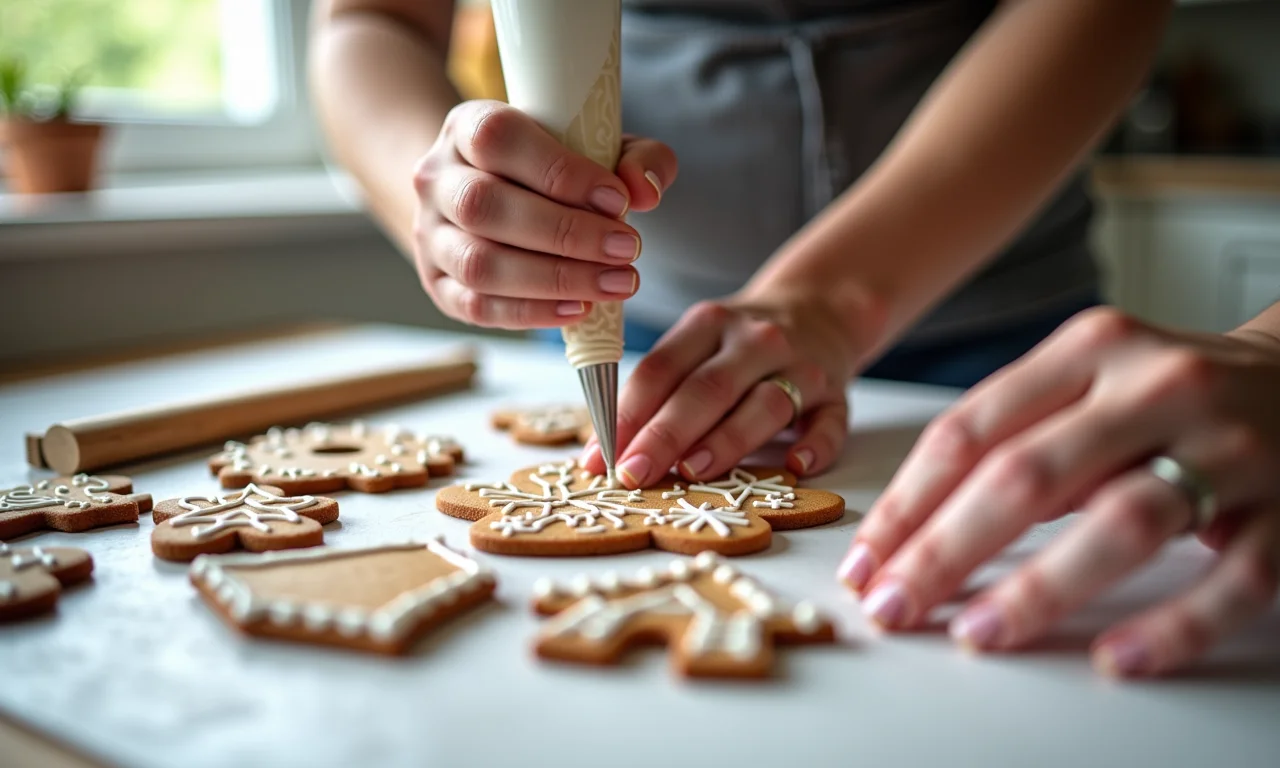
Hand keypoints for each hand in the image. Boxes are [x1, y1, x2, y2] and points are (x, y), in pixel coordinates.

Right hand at [412, 100, 675, 328]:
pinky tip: (580, 309)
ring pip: (479, 263)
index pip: (499, 139)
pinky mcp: (437, 283)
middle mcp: (437, 178)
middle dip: (565, 234)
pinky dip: (533, 312)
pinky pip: (477, 306)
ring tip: (615, 283)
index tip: (617, 199)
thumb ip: (635, 157)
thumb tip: (643, 191)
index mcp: (467, 127)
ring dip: (554, 279)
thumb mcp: (596, 144)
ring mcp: (431, 235)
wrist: (486, 190)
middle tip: (627, 249)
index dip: (559, 171)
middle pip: (484, 205)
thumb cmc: (549, 166)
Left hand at [582, 289, 861, 487]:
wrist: (821, 308)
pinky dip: (816, 445)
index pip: (660, 368)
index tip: (600, 458)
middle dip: (666, 433)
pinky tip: (795, 466)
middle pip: (707, 388)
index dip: (626, 414)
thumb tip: (606, 452)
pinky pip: (831, 422)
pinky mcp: (837, 395)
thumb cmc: (739, 344)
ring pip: (766, 403)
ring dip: (728, 439)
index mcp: (707, 325)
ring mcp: (801, 367)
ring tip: (693, 471)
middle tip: (634, 474)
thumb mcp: (696, 345)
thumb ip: (659, 391)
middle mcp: (755, 341)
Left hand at [838, 307, 1279, 677]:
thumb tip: (917, 525)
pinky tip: (1116, 658)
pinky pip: (1232, 577)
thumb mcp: (1093, 381)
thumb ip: (1017, 433)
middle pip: (1026, 474)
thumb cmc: (1175, 392)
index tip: (866, 562)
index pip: (971, 430)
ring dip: (1039, 586)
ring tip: (979, 634)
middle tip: (894, 606)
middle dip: (944, 550)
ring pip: (1122, 521)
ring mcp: (1229, 446)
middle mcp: (1155, 386)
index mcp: (1091, 349)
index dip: (907, 504)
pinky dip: (1173, 624)